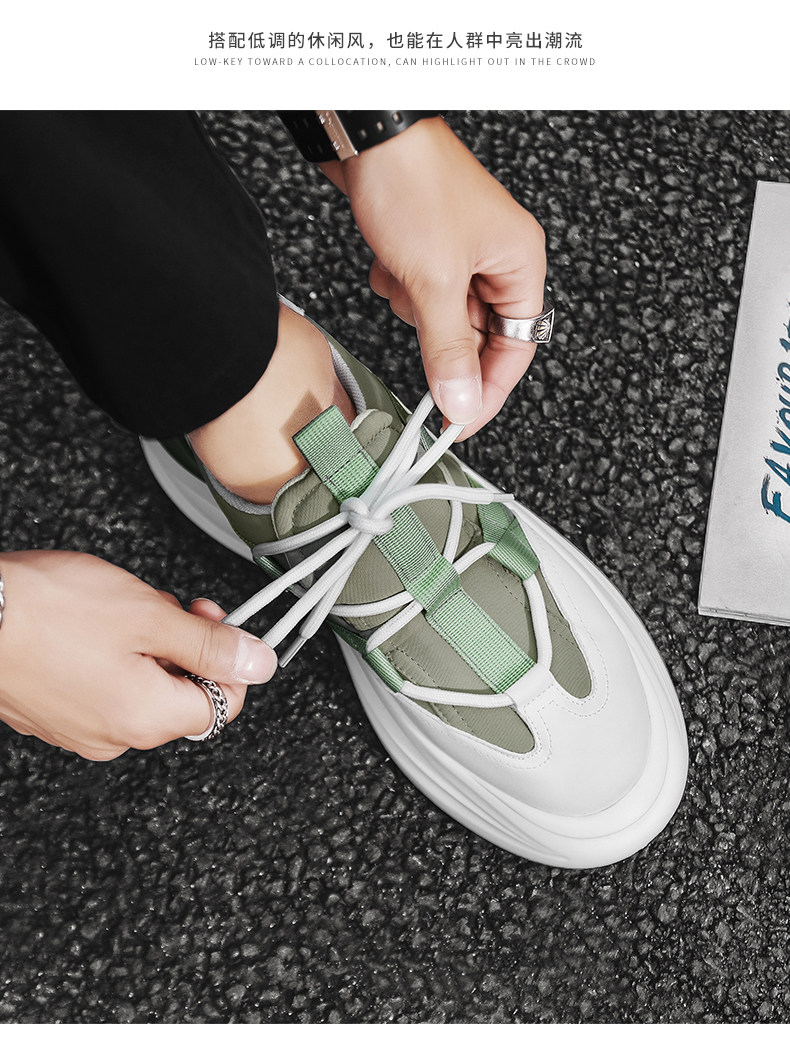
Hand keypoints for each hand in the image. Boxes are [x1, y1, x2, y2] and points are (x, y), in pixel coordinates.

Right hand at [0, 551, 276, 758]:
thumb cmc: (45, 612)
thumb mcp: (148, 615)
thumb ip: (209, 644)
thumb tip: (260, 663)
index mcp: (148, 718)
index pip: (223, 703)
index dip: (227, 658)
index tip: (213, 620)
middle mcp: (115, 737)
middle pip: (181, 695)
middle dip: (183, 645)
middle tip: (164, 604)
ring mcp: (79, 729)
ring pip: (141, 687)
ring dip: (145, 646)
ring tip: (117, 609)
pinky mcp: (52, 714)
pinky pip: (103, 688)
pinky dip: (110, 656)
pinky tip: (87, 624)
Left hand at [320, 117, 545, 438]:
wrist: (366, 135)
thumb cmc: (414, 184)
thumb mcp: (435, 282)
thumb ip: (449, 351)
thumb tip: (461, 404)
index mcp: (521, 263)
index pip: (515, 349)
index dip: (487, 391)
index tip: (458, 424)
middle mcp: (497, 260)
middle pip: (475, 336)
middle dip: (440, 334)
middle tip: (419, 334)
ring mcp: (461, 254)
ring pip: (440, 318)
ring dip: (414, 306)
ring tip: (404, 272)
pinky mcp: (428, 249)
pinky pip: (416, 295)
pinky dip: (397, 286)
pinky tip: (389, 260)